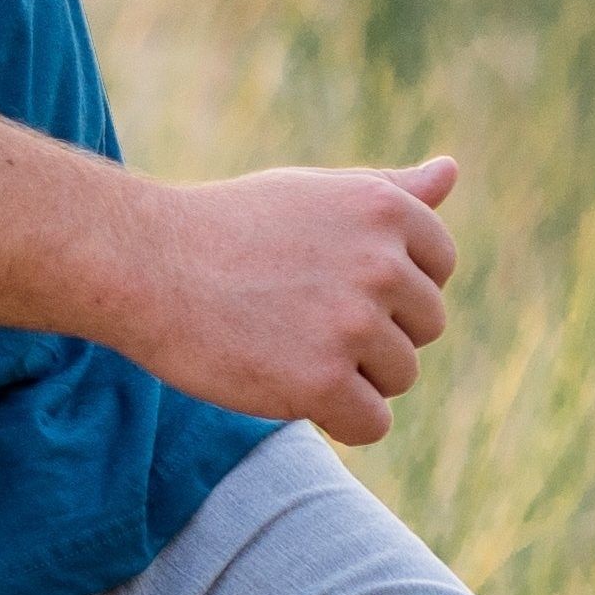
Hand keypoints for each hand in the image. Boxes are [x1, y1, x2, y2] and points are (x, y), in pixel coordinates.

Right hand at [103, 157, 459, 442]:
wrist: (144, 265)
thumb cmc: (228, 227)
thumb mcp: (313, 194)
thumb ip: (389, 192)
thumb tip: (449, 171)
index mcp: (384, 209)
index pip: (440, 267)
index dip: (390, 285)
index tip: (332, 280)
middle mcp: (382, 263)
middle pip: (425, 327)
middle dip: (375, 333)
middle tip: (300, 316)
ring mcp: (353, 325)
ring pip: (400, 377)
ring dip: (353, 376)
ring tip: (286, 345)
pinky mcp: (323, 381)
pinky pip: (372, 424)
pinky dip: (337, 419)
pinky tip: (288, 386)